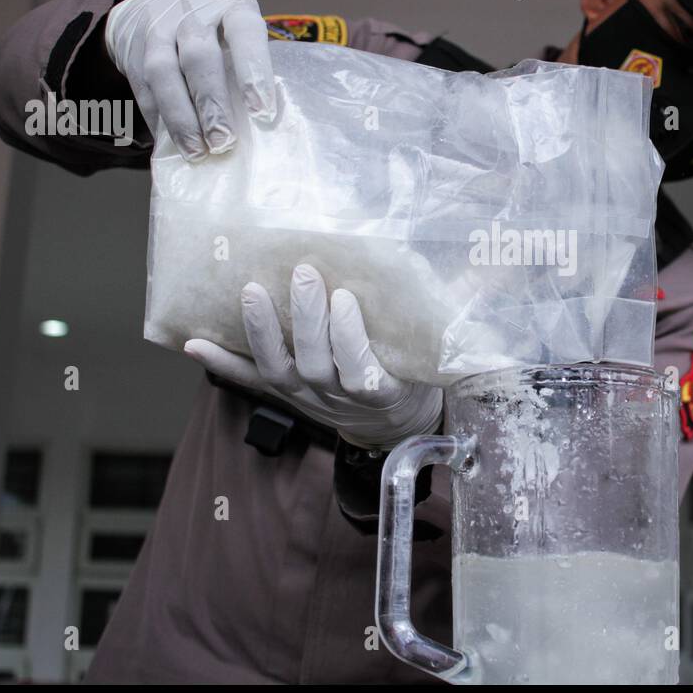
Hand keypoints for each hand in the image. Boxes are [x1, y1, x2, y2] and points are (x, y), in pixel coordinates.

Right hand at [104, 0, 275, 161]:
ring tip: (197, 151)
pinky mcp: (133, 50)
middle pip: (199, 57)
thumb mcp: (237, 30)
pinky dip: (158, 119)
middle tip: (224, 142)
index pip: (244, 32)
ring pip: (163, 73)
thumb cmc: (216, 29)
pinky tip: (172, 145)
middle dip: (212, 104)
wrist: (154, 4)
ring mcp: (158, 28)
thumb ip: (247, 65)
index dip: (253, 70)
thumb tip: (259, 127)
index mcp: (231, 3)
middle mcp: (192, 10)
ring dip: (180, 118)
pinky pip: (143, 88)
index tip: (261, 111)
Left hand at [183, 264, 443, 450]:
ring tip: (251, 292)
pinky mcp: (284, 393)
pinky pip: (248, 382)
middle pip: (317, 363)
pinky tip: (192, 342)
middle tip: (303, 273)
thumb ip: (467, 309)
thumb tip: (501, 265)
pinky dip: (221, 364)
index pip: (362, 368)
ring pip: (279, 370)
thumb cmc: (416, 377)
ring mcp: (306, 396)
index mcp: (381, 389)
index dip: (351, 338)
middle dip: (308, 319)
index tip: (348, 298)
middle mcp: (338, 397)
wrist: (393, 427)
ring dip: (262, 333)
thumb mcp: (443, 353)